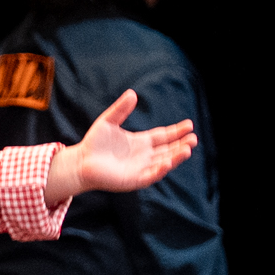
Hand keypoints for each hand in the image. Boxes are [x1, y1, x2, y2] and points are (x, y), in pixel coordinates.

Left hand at [41, 89, 197, 203]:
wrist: (80, 162)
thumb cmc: (94, 143)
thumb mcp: (108, 121)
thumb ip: (120, 109)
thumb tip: (132, 93)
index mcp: (141, 142)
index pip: (163, 136)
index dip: (176, 131)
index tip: (189, 125)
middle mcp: (144, 156)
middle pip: (168, 150)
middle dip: (181, 145)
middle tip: (194, 138)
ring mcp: (140, 169)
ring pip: (164, 162)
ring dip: (176, 157)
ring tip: (188, 149)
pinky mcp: (133, 180)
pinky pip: (150, 176)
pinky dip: (160, 170)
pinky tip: (168, 163)